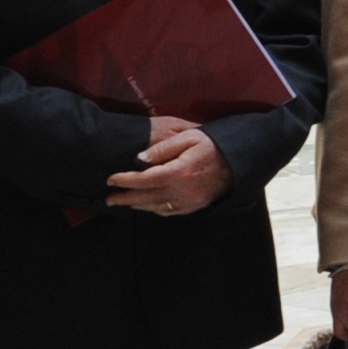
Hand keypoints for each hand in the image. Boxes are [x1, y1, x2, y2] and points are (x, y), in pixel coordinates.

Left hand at [105, 120, 227, 217]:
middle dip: (125, 198)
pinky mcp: (196, 206)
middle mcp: (182, 190)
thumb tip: (139, 159)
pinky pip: (170, 211)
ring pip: (156, 206)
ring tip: (123, 202)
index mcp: (178, 172)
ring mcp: (189, 201)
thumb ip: (162, 148)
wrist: (238, 161)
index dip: (125, 180)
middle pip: (147, 197)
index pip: (145, 178)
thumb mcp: (189, 137)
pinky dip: (155, 209)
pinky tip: (147, 206)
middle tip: (109, 199)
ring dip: (138, 205)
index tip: (111, 179)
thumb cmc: (213, 144)